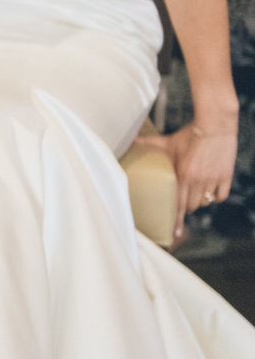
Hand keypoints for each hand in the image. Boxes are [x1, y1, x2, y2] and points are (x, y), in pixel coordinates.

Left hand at [141, 124, 236, 242]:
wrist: (215, 124)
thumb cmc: (190, 133)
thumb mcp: (168, 141)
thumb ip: (149, 143)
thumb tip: (132, 139)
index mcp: (181, 175)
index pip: (178, 205)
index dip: (176, 221)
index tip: (175, 233)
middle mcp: (197, 180)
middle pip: (191, 206)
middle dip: (187, 205)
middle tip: (184, 198)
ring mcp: (212, 179)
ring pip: (205, 202)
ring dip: (200, 200)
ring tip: (196, 191)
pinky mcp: (225, 176)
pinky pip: (221, 196)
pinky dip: (216, 196)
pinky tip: (211, 190)